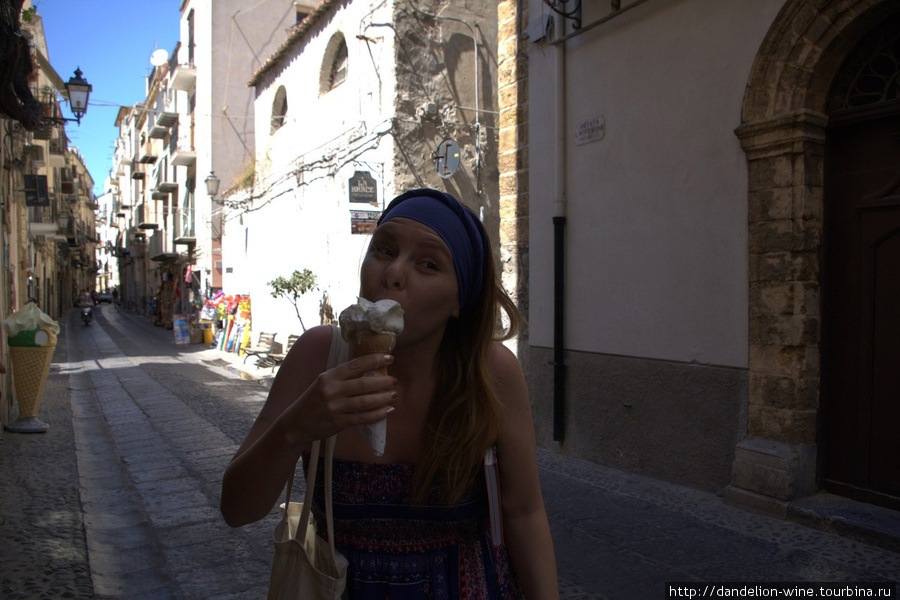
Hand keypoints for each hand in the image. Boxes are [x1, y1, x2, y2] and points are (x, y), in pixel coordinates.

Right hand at [279, 353, 395, 445]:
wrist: (296, 423)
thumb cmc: (313, 401)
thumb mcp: (324, 383)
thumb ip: (343, 378)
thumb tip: (370, 370)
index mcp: (329, 376)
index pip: (355, 365)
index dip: (374, 360)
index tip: (390, 357)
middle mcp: (332, 390)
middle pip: (364, 384)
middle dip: (383, 382)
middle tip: (395, 381)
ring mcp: (335, 407)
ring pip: (366, 402)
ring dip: (383, 398)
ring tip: (394, 395)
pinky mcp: (338, 422)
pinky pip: (363, 418)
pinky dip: (378, 415)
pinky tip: (388, 411)